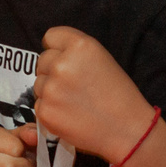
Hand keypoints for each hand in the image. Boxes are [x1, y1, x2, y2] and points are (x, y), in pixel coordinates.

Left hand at [33, 27, 155, 166]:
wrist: (127, 130)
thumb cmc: (119, 95)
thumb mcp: (102, 59)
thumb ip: (75, 52)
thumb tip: (51, 52)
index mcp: (80, 46)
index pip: (51, 36)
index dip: (57, 49)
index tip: (64, 59)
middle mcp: (62, 64)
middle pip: (42, 60)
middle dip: (53, 71)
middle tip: (74, 86)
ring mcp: (51, 88)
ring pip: (39, 83)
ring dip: (51, 91)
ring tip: (75, 102)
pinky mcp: (45, 111)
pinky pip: (39, 104)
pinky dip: (50, 110)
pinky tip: (70, 115)